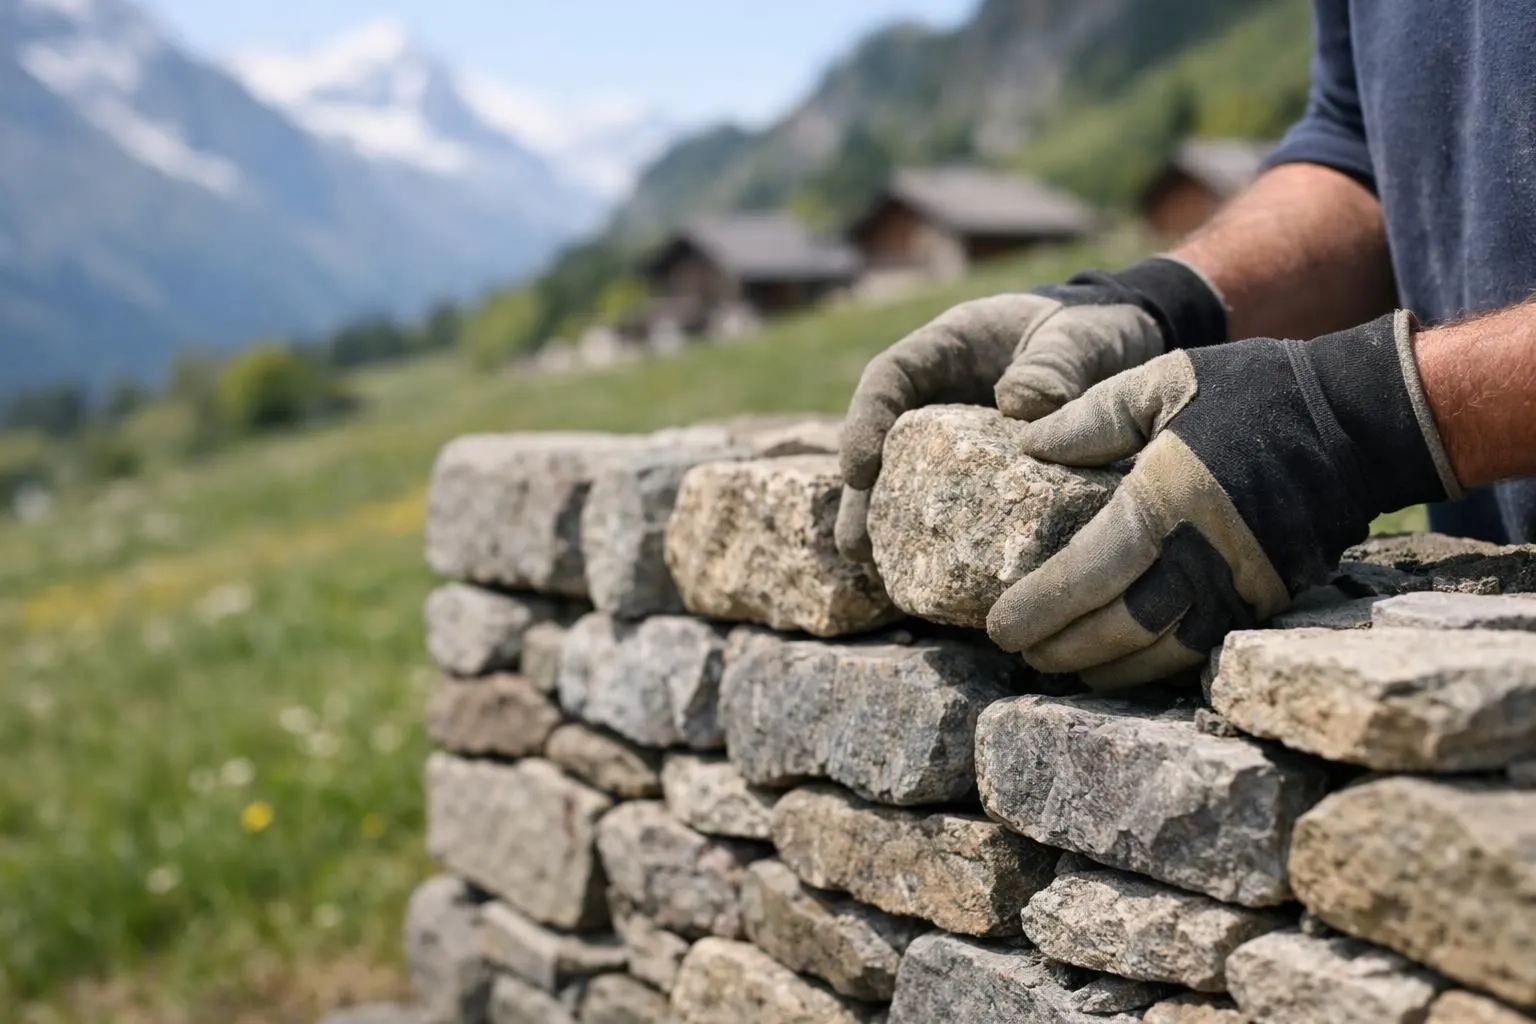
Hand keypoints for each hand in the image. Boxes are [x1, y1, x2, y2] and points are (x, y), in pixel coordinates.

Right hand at [836, 257, 1227, 560]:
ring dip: (892, 526)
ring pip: (909, 482)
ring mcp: (959, 440)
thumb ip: (1053, 365)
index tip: (857, 470)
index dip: (865, 421)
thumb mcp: (1078, 338)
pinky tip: (940, 578)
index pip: (889, 378)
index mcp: (948, 348)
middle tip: (855, 545)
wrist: (1127, 344)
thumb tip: (1018, 407)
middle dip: (864, 496)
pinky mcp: (985, 477)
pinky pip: (955, 507)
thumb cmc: (1094, 330)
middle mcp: (940, 397)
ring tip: (880, 573)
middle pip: (885, 445)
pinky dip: (943, 540)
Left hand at [987, 311, 1460, 689]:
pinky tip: (1123, 664)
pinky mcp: (1270, 600)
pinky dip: (1156, 664)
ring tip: (1061, 666)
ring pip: (1162, 650)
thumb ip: (1092, 415)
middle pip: (1120, 624)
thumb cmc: (1254, 391)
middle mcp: (1206, 553)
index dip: (1042, 606)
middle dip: (1063, 647)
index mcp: (1169, 497)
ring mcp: (1244, 585)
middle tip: (1019, 654)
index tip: (1000, 626)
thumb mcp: (1165, 379)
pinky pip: (1203, 649)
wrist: (1360, 419)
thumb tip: (1030, 447)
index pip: (1090, 570)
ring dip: (1106, 666)